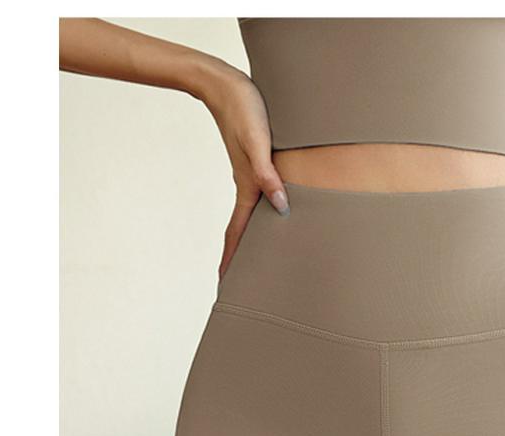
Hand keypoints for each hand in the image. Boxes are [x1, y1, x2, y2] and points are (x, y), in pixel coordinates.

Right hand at [201, 64, 288, 281]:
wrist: (223, 83)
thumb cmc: (243, 109)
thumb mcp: (257, 141)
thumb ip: (268, 174)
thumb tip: (281, 208)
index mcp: (247, 187)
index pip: (237, 233)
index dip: (232, 259)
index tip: (225, 283)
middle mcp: (248, 185)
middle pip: (244, 230)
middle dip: (242, 257)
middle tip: (244, 282)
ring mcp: (251, 175)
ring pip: (252, 214)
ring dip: (252, 236)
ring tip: (259, 256)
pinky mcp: (255, 162)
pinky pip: (260, 195)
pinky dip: (264, 211)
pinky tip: (274, 212)